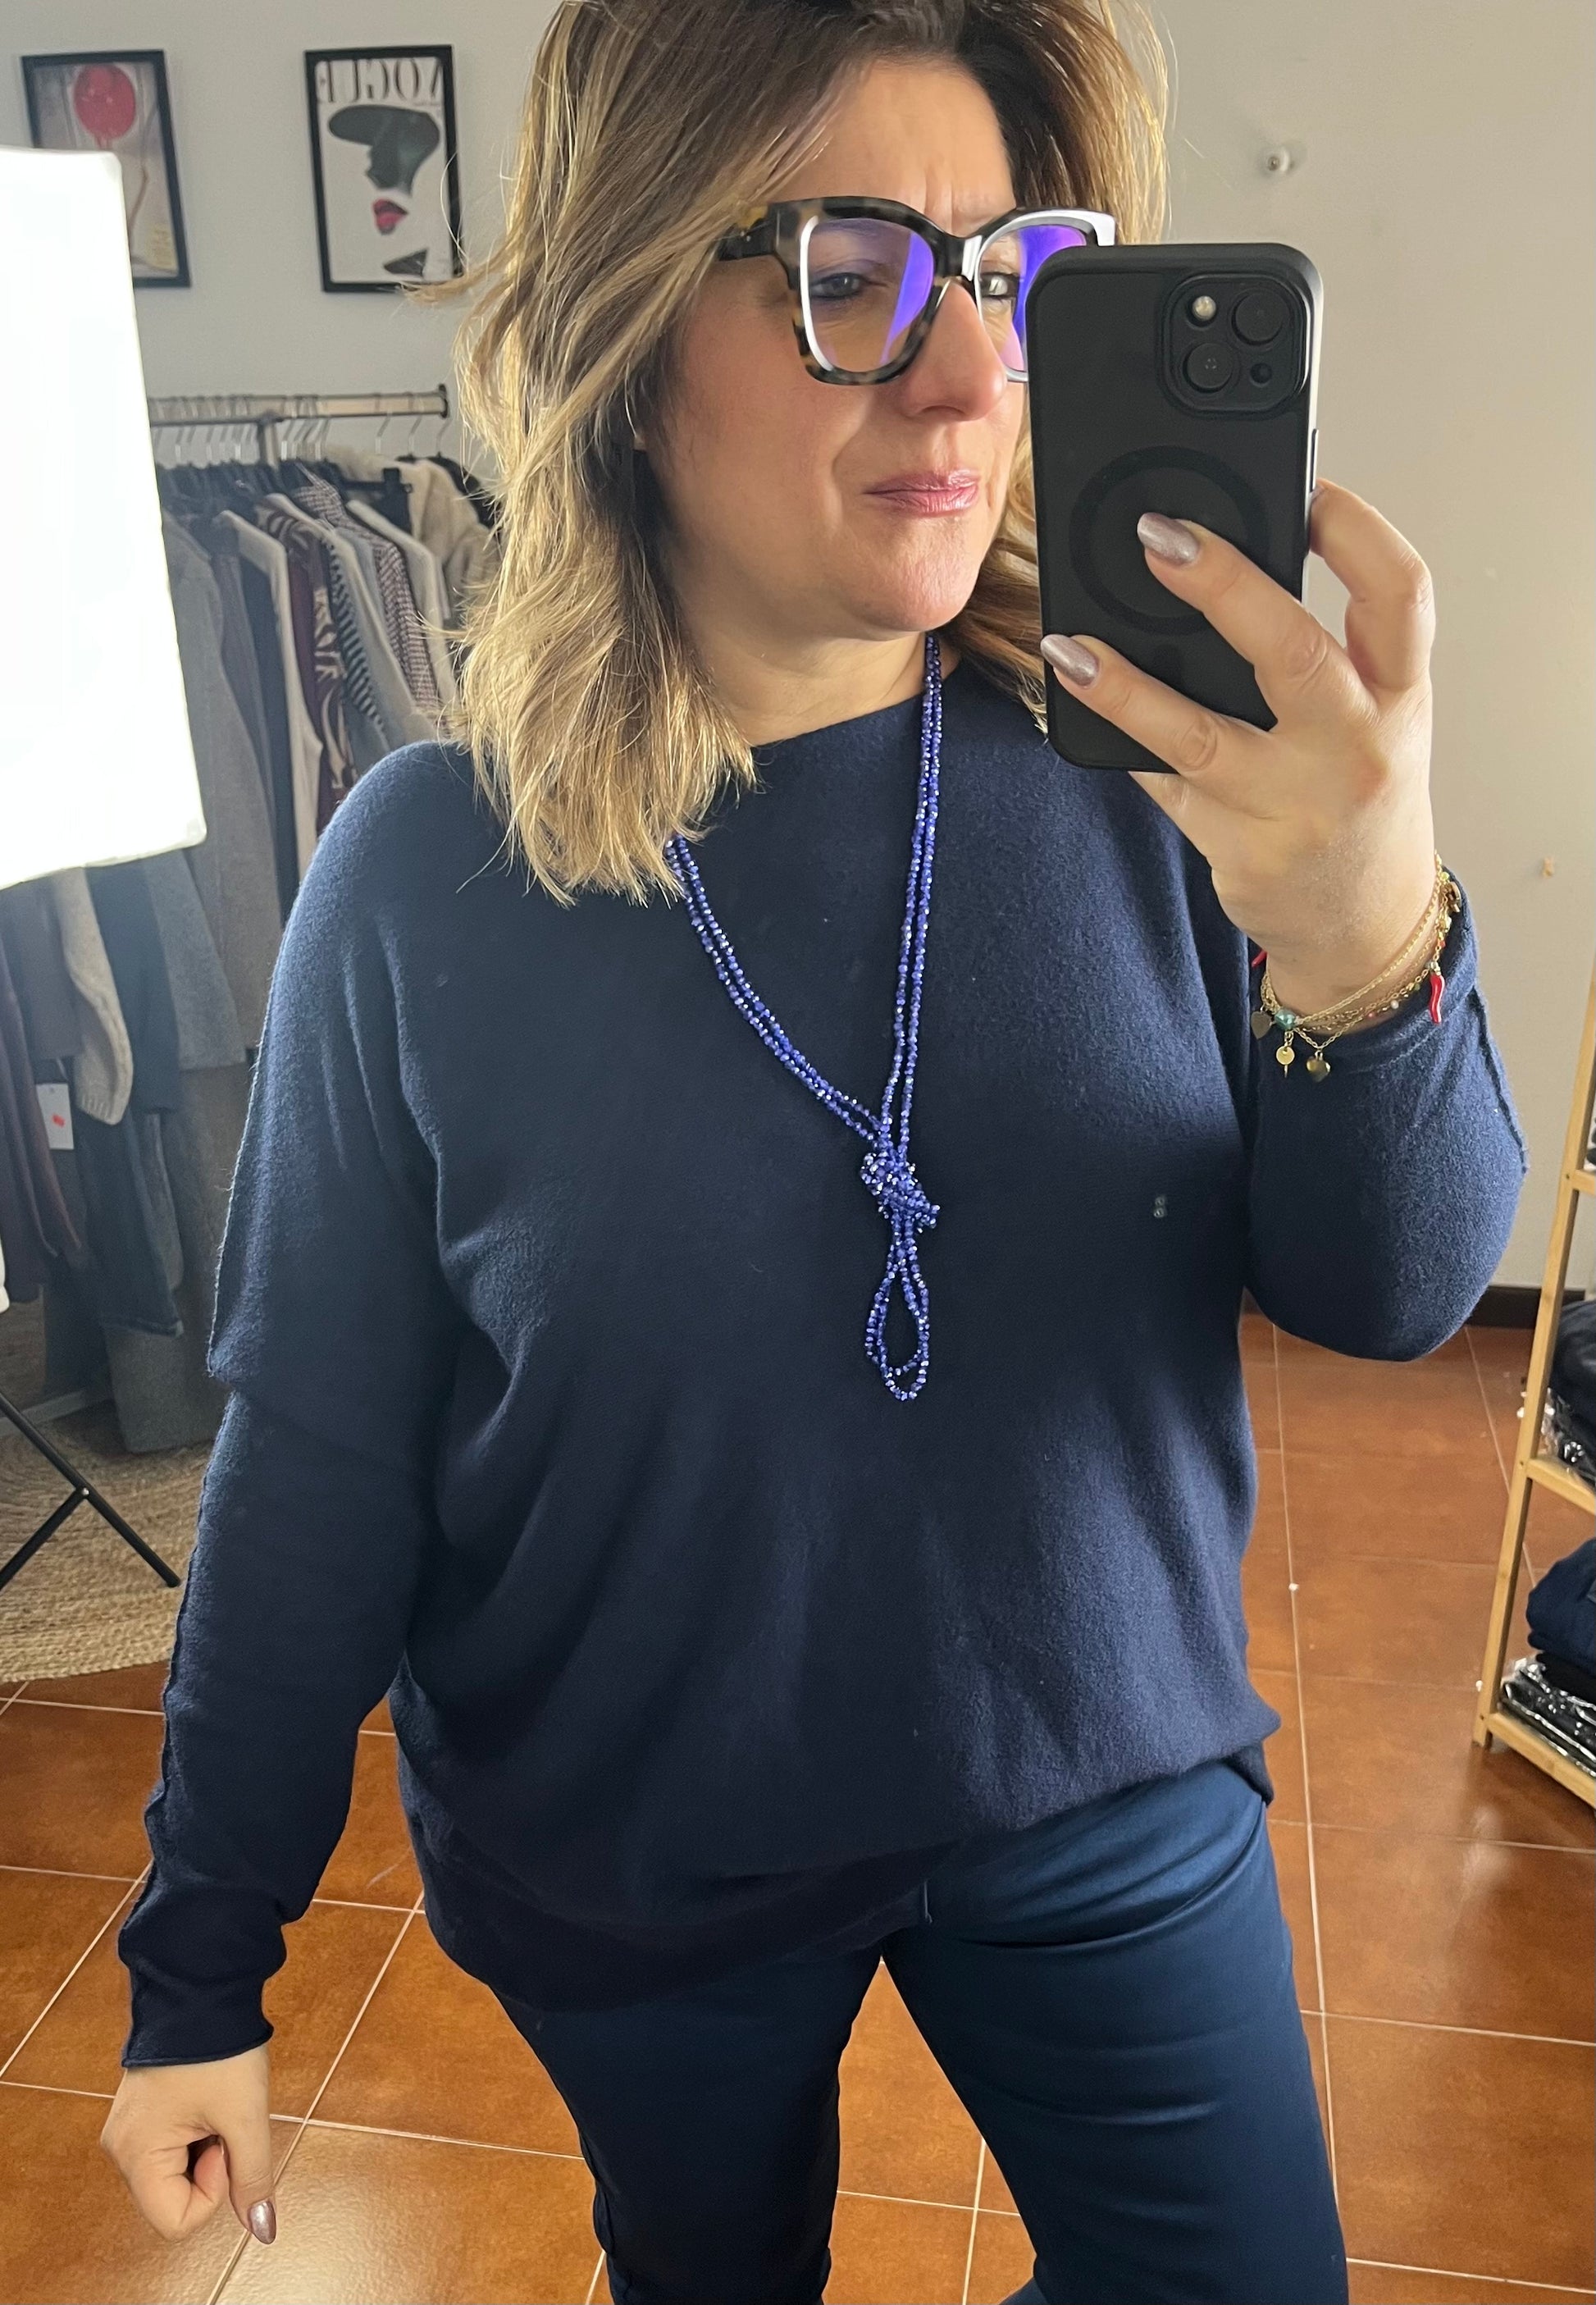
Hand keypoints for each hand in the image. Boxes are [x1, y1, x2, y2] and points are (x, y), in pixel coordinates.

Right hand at [101, 2044, 275, 2245]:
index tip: (222, 2140)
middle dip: (209, 2168)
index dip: (213, 2189)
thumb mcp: (245, 2116)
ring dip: (203, 2151)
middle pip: (172, 2199)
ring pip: (174, 2175)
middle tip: (221, 2119)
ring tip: (213, 2106)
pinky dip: (195, 2136)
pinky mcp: (138, 2116)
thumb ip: (252, 2177)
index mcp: (135, 2155)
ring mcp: (126, 2131)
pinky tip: (205, 2102)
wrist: (200, 1984)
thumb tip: (262, 2228)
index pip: (176, 2221)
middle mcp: (120, 2149)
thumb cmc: (218, 2047)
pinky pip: (170, 2151)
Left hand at [1040, 477, 1438, 1015]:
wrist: (1364, 926)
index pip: (1398, 593)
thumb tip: (1219, 562)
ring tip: (1071, 647)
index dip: (1354, 528)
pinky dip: (1121, 740)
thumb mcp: (1373, 717)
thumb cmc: (1358, 797)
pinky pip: (1165, 784)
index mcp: (1400, 696)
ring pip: (1201, 736)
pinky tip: (1081, 705)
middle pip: (1292, 651)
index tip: (1301, 485)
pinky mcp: (1239, 851)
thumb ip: (1326, 649)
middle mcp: (1355, 749)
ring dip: (1128, 687)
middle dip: (1223, 586)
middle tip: (1157, 536)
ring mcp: (1294, 807)